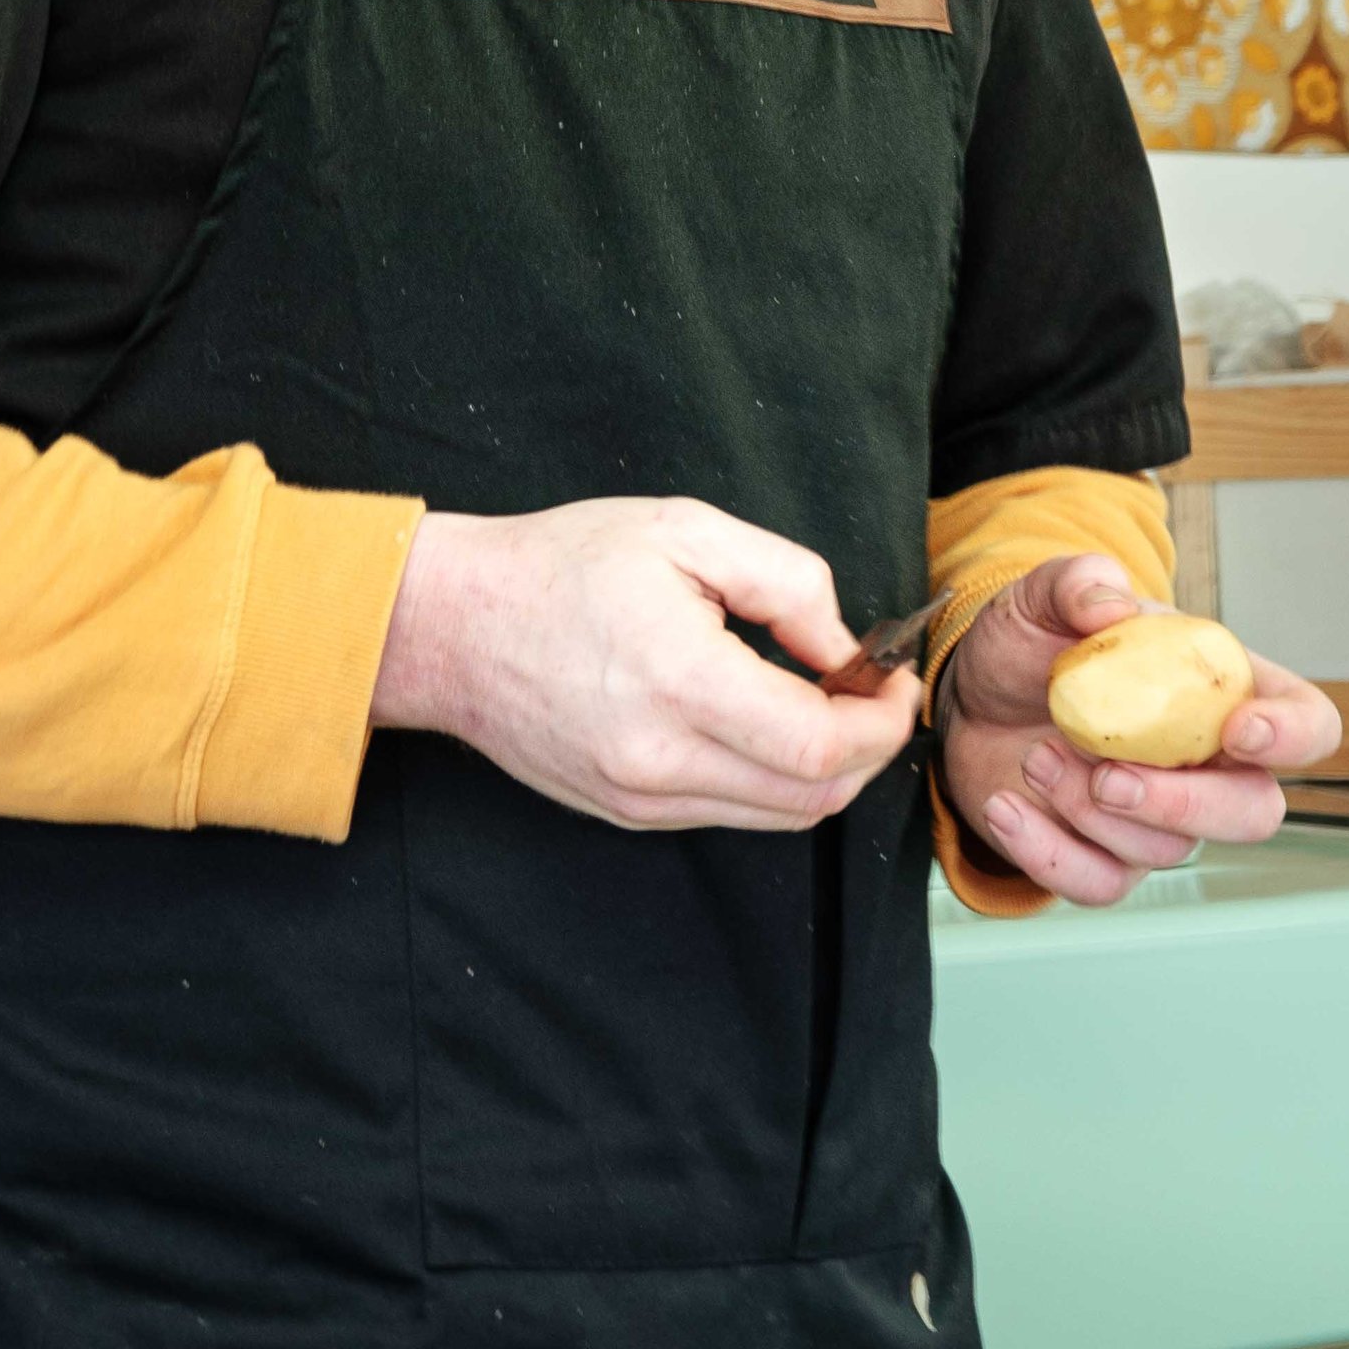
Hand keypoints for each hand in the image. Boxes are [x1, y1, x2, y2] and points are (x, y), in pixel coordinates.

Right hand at [370, 497, 921, 831]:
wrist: (454, 626)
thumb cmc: (562, 565)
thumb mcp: (683, 530)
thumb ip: (785, 581)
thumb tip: (844, 647)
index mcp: (681, 685)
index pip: (822, 747)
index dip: (881, 721)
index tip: (895, 678)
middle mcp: (662, 764)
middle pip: (813, 799)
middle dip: (866, 750)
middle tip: (870, 689)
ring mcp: (641, 801)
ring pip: (777, 817)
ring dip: (822, 771)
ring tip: (820, 702)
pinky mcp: (626, 815)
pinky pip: (728, 813)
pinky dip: (767, 778)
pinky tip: (759, 722)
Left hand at [940, 553, 1341, 905]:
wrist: (972, 700)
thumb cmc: (1031, 646)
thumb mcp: (1042, 597)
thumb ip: (1077, 582)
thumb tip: (1109, 600)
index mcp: (1222, 692)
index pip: (1307, 722)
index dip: (1294, 735)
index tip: (1240, 730)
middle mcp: (1208, 765)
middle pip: (1255, 813)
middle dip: (1188, 803)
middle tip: (1109, 777)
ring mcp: (1162, 819)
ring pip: (1167, 849)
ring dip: (1090, 809)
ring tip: (1035, 756)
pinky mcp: (1107, 859)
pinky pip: (1101, 885)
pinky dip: (1048, 853)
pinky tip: (1006, 807)